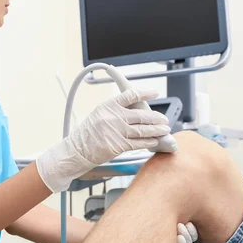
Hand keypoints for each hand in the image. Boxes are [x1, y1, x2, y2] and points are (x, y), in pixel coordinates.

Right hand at [36, 89, 170, 191]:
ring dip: (156, 130)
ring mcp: (117, 131)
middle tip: (164, 119)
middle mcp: (114, 117)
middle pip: (141, 115)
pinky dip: (149, 142)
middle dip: (156, 118)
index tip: (155, 93)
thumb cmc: (88, 132)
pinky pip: (138, 143)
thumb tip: (136, 109)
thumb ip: (116, 110)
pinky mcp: (118, 145)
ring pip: (143, 130)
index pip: (130, 95)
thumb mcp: (99, 113)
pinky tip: (155, 141)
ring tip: (164, 129)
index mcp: (109, 105)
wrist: (78, 150)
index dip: (145, 93)